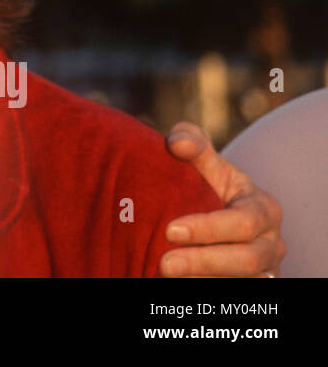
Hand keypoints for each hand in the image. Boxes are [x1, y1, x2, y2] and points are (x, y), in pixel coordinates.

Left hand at [159, 121, 285, 277]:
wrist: (210, 208)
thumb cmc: (205, 179)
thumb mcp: (202, 158)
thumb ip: (190, 141)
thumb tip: (178, 144)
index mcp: (263, 207)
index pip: (243, 222)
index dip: (208, 229)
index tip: (169, 230)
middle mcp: (270, 242)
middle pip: (246, 259)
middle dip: (204, 262)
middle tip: (164, 263)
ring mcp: (264, 269)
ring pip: (242, 281)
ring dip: (204, 280)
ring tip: (165, 274)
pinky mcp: (247, 284)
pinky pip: (234, 292)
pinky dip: (207, 288)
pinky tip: (177, 286)